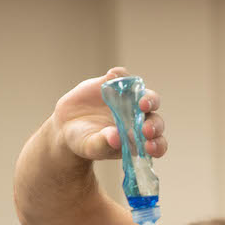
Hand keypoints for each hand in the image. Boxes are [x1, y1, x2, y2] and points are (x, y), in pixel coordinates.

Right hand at [50, 67, 167, 161]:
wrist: (67, 125)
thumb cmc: (85, 141)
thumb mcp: (90, 146)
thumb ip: (102, 144)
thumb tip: (115, 138)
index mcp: (138, 140)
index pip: (157, 144)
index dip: (157, 146)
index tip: (149, 147)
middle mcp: (139, 119)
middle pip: (155, 120)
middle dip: (154, 125)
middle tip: (146, 130)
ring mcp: (130, 100)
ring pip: (146, 96)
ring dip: (148, 99)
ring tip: (142, 103)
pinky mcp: (115, 84)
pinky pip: (122, 77)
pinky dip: (120, 77)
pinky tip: (112, 77)